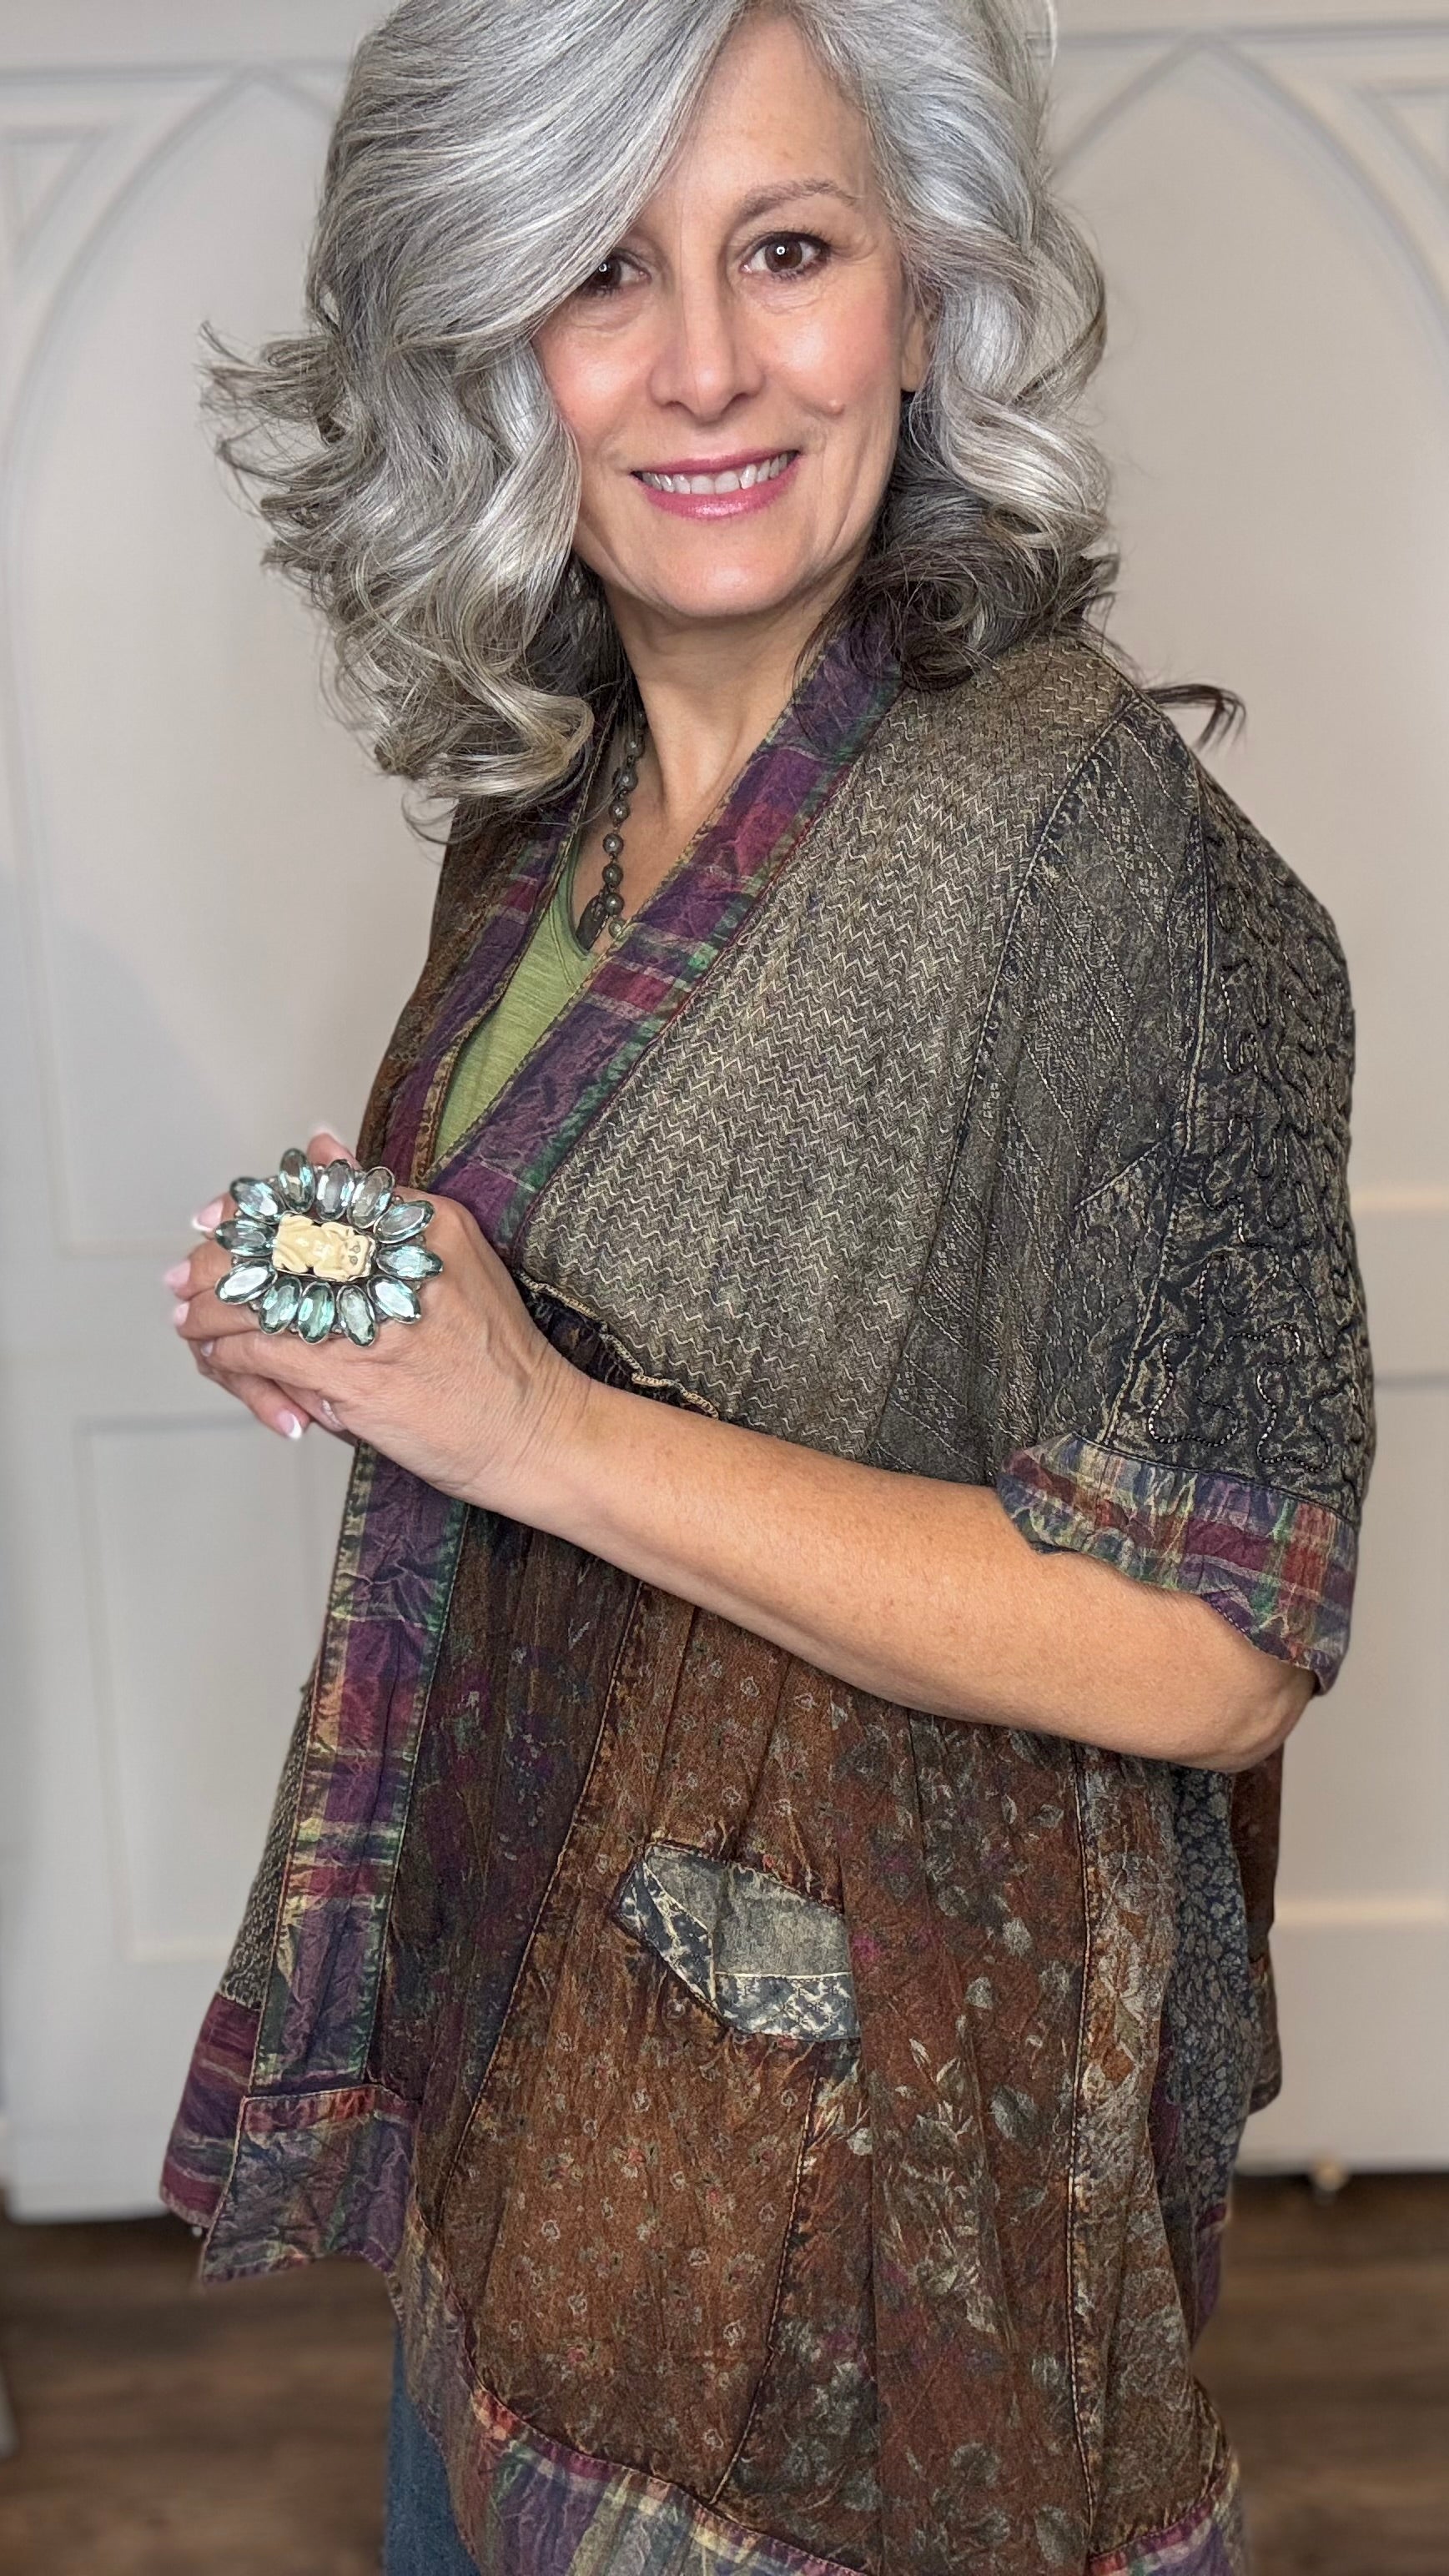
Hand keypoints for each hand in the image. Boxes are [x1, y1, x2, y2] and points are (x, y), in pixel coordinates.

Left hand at [167, 1130, 583, 1509]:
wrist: (534, 1430)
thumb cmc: (497, 1356)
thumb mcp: (456, 1257)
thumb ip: (389, 1206)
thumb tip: (323, 1143)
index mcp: (427, 1223)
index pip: (315, 1194)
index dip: (252, 1206)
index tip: (215, 1218)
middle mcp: (399, 1260)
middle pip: (278, 1240)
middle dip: (220, 1259)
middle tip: (186, 1275)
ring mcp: (376, 1316)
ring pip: (263, 1295)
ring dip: (213, 1308)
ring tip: (192, 1317)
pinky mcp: (356, 1372)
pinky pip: (267, 1349)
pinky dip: (231, 1350)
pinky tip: (218, 1353)